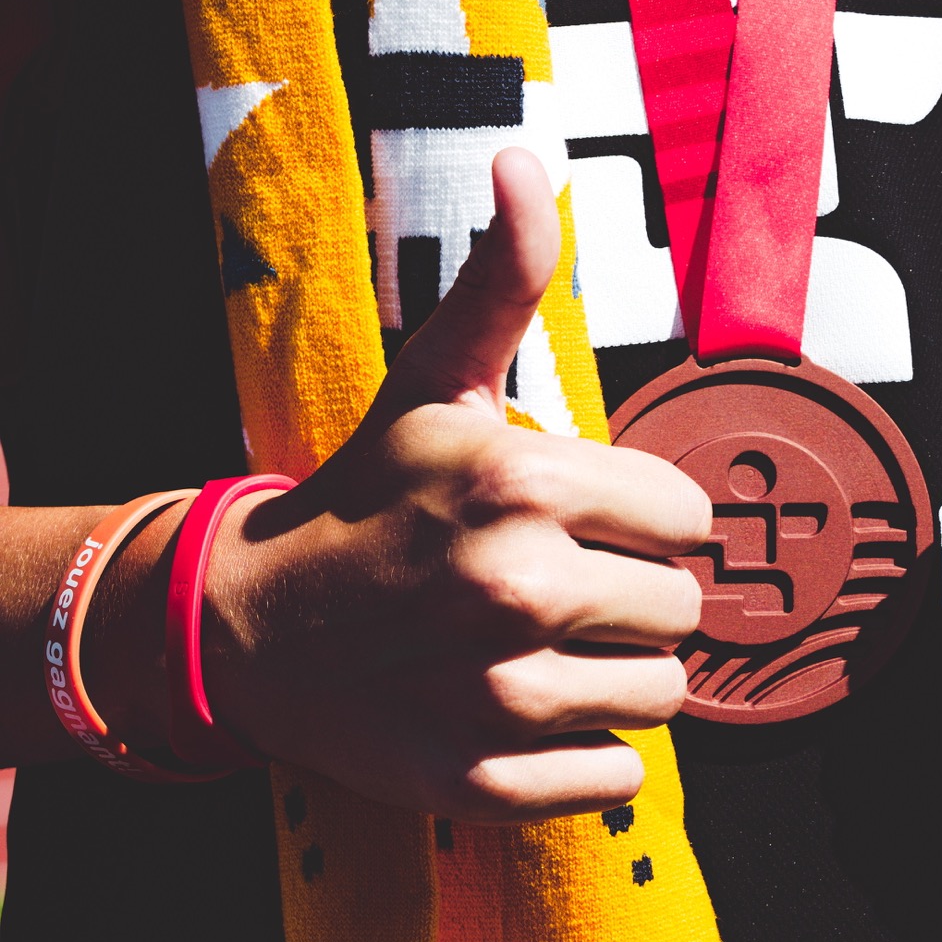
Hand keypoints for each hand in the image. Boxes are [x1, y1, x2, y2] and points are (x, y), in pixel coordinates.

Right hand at [203, 149, 708, 820]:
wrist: (251, 626)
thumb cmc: (365, 498)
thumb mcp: (433, 381)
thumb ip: (503, 279)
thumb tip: (526, 158)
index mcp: (525, 483)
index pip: (690, 520)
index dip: (646, 523)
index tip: (588, 526)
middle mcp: (520, 590)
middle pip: (684, 610)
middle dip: (637, 599)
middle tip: (561, 592)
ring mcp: (501, 697)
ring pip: (665, 696)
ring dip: (621, 675)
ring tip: (548, 650)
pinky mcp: (486, 782)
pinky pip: (620, 777)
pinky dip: (591, 755)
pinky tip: (532, 712)